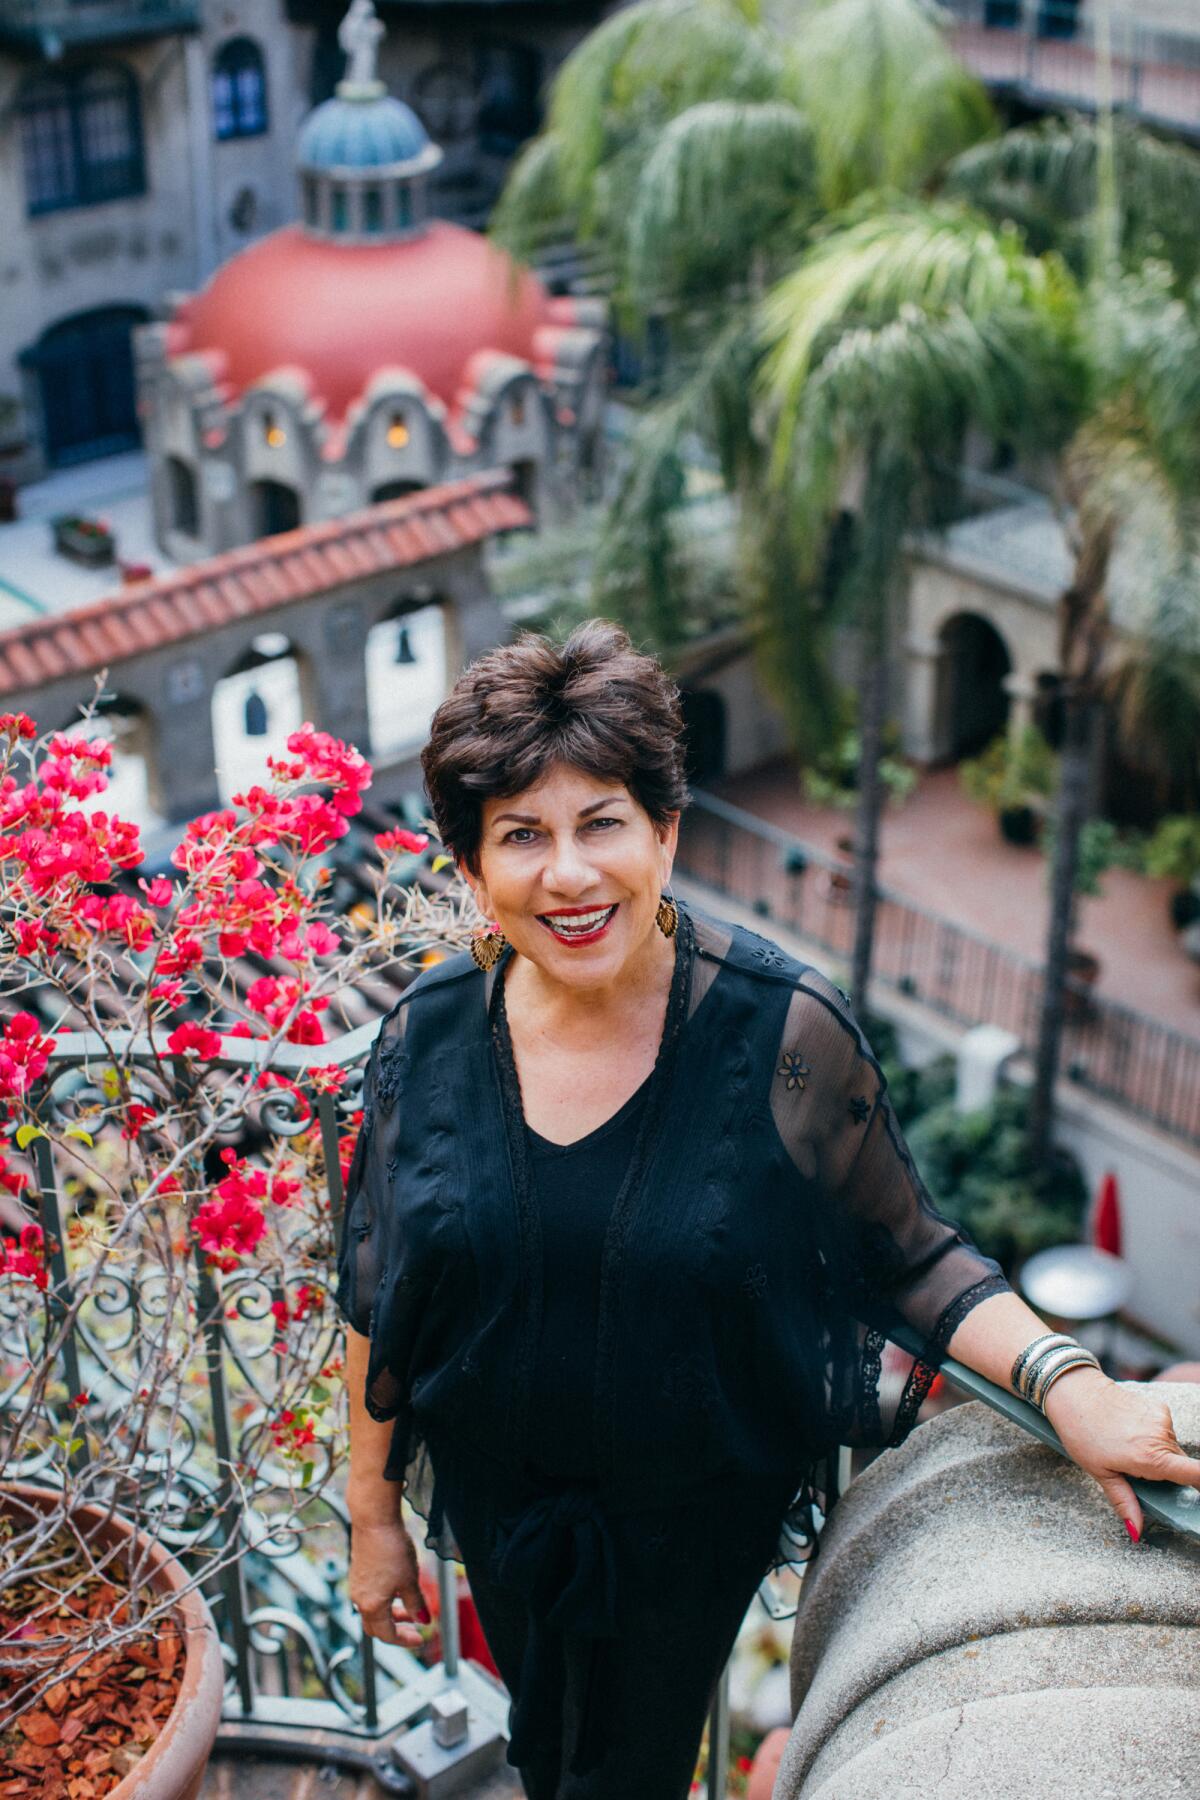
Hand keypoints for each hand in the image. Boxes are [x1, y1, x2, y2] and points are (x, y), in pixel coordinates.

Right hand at [349, 1514, 429, 1647]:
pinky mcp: (358, 1573)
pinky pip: (369, 1596)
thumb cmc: (392, 1550)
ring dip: (391, 1614)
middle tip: (414, 1628)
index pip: (387, 1635)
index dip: (405, 1640)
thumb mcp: (410, 1581)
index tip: (420, 1639)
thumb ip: (416, 1604)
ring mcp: (357, 1586)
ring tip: (409, 1607)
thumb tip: (423, 1620)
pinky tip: (398, 1589)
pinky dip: (384, 1601)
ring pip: (372, 1611)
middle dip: (395, 1630)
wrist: (374, 1521)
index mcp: (372, 1606)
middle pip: (376, 1627)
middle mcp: (360, 1599)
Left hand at [1041, 1365, 1199, 1540]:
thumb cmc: (1082, 1433)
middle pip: (1177, 1464)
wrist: (1074, 1392)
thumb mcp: (1100, 1473)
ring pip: (1170, 1447)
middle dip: (1163, 1472)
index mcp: (1150, 1458)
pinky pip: (1163, 1430)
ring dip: (1156, 1452)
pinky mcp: (1159, 1406)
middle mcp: (1161, 1437)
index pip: (1194, 1473)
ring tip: (1125, 1444)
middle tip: (1133, 1468)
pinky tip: (1129, 1429)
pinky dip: (1152, 1434)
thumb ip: (1124, 1501)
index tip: (1199, 1496)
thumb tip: (1137, 1531)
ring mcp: (1162, 1419)